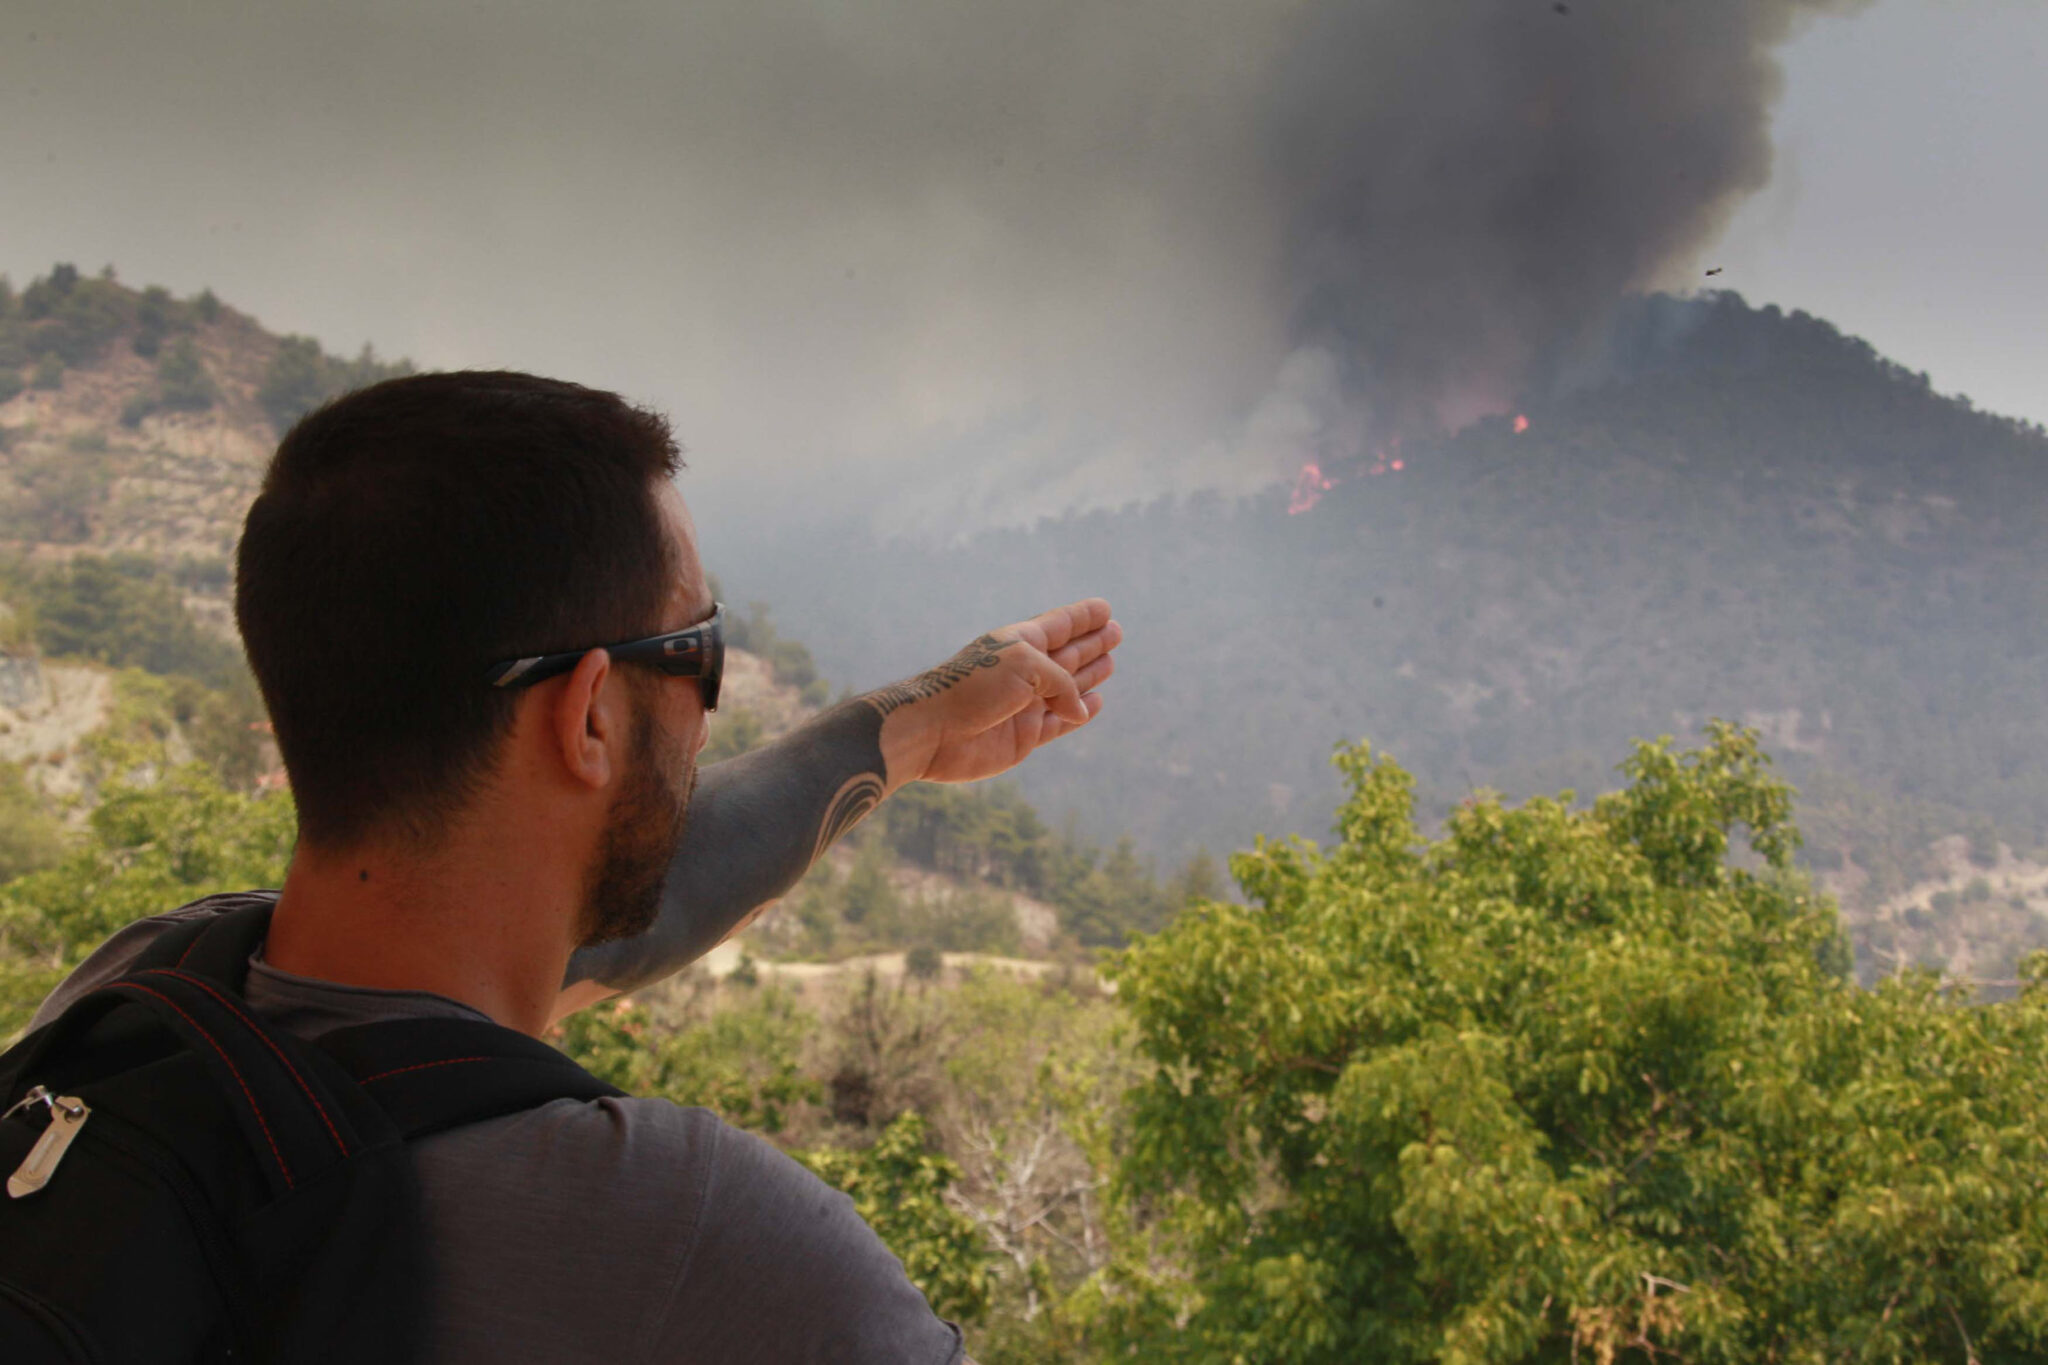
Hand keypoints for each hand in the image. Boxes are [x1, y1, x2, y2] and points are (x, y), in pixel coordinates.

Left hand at [871, 598, 1120, 786]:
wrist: (933, 731)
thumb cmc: (974, 687)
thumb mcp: (1025, 666)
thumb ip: (1061, 683)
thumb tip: (1081, 709)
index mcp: (1020, 643)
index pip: (1059, 625)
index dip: (1082, 617)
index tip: (1104, 608)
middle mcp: (1024, 672)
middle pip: (1066, 653)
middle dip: (1091, 643)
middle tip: (1115, 632)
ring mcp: (1024, 705)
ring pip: (1067, 688)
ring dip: (1088, 675)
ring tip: (1109, 663)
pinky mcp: (1024, 737)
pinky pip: (1059, 722)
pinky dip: (1079, 714)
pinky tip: (1094, 704)